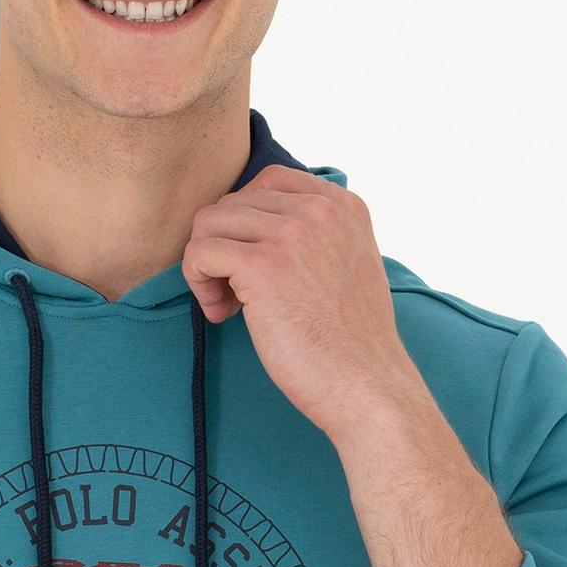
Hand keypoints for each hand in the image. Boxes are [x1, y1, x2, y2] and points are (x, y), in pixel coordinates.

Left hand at [180, 166, 425, 443]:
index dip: (246, 224)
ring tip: (229, 306)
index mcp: (341, 204)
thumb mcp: (348, 264)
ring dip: (207, 266)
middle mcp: (318, 208)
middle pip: (232, 204)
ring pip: (208, 224)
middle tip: (238, 296)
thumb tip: (255, 226)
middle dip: (225, 249)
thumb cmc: (351, 341)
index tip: (254, 268)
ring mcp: (291, 233)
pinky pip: (199, 252)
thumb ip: (316, 235)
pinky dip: (199, 284)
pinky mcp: (262, 264)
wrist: (367, 384)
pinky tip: (223, 314)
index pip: (267, 182)